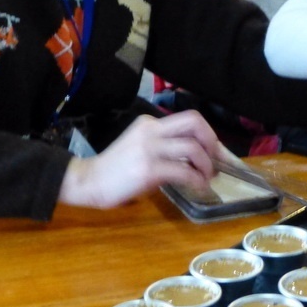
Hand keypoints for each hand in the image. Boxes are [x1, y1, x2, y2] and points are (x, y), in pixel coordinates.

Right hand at [60, 111, 219, 208]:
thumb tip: (198, 157)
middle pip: (195, 122)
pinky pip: (184, 171)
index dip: (209, 134)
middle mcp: (151, 130)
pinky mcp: (148, 169)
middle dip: (212, 142)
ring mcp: (149, 148)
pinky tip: (199, 187)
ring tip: (206, 178)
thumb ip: (165, 147)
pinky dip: (197, 180)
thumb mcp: (141, 147)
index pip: (190, 119)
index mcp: (150, 123)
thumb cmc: (115, 169)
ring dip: (207, 165)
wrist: (89, 181)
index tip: (217, 152)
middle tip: (216, 162)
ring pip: (193, 147)